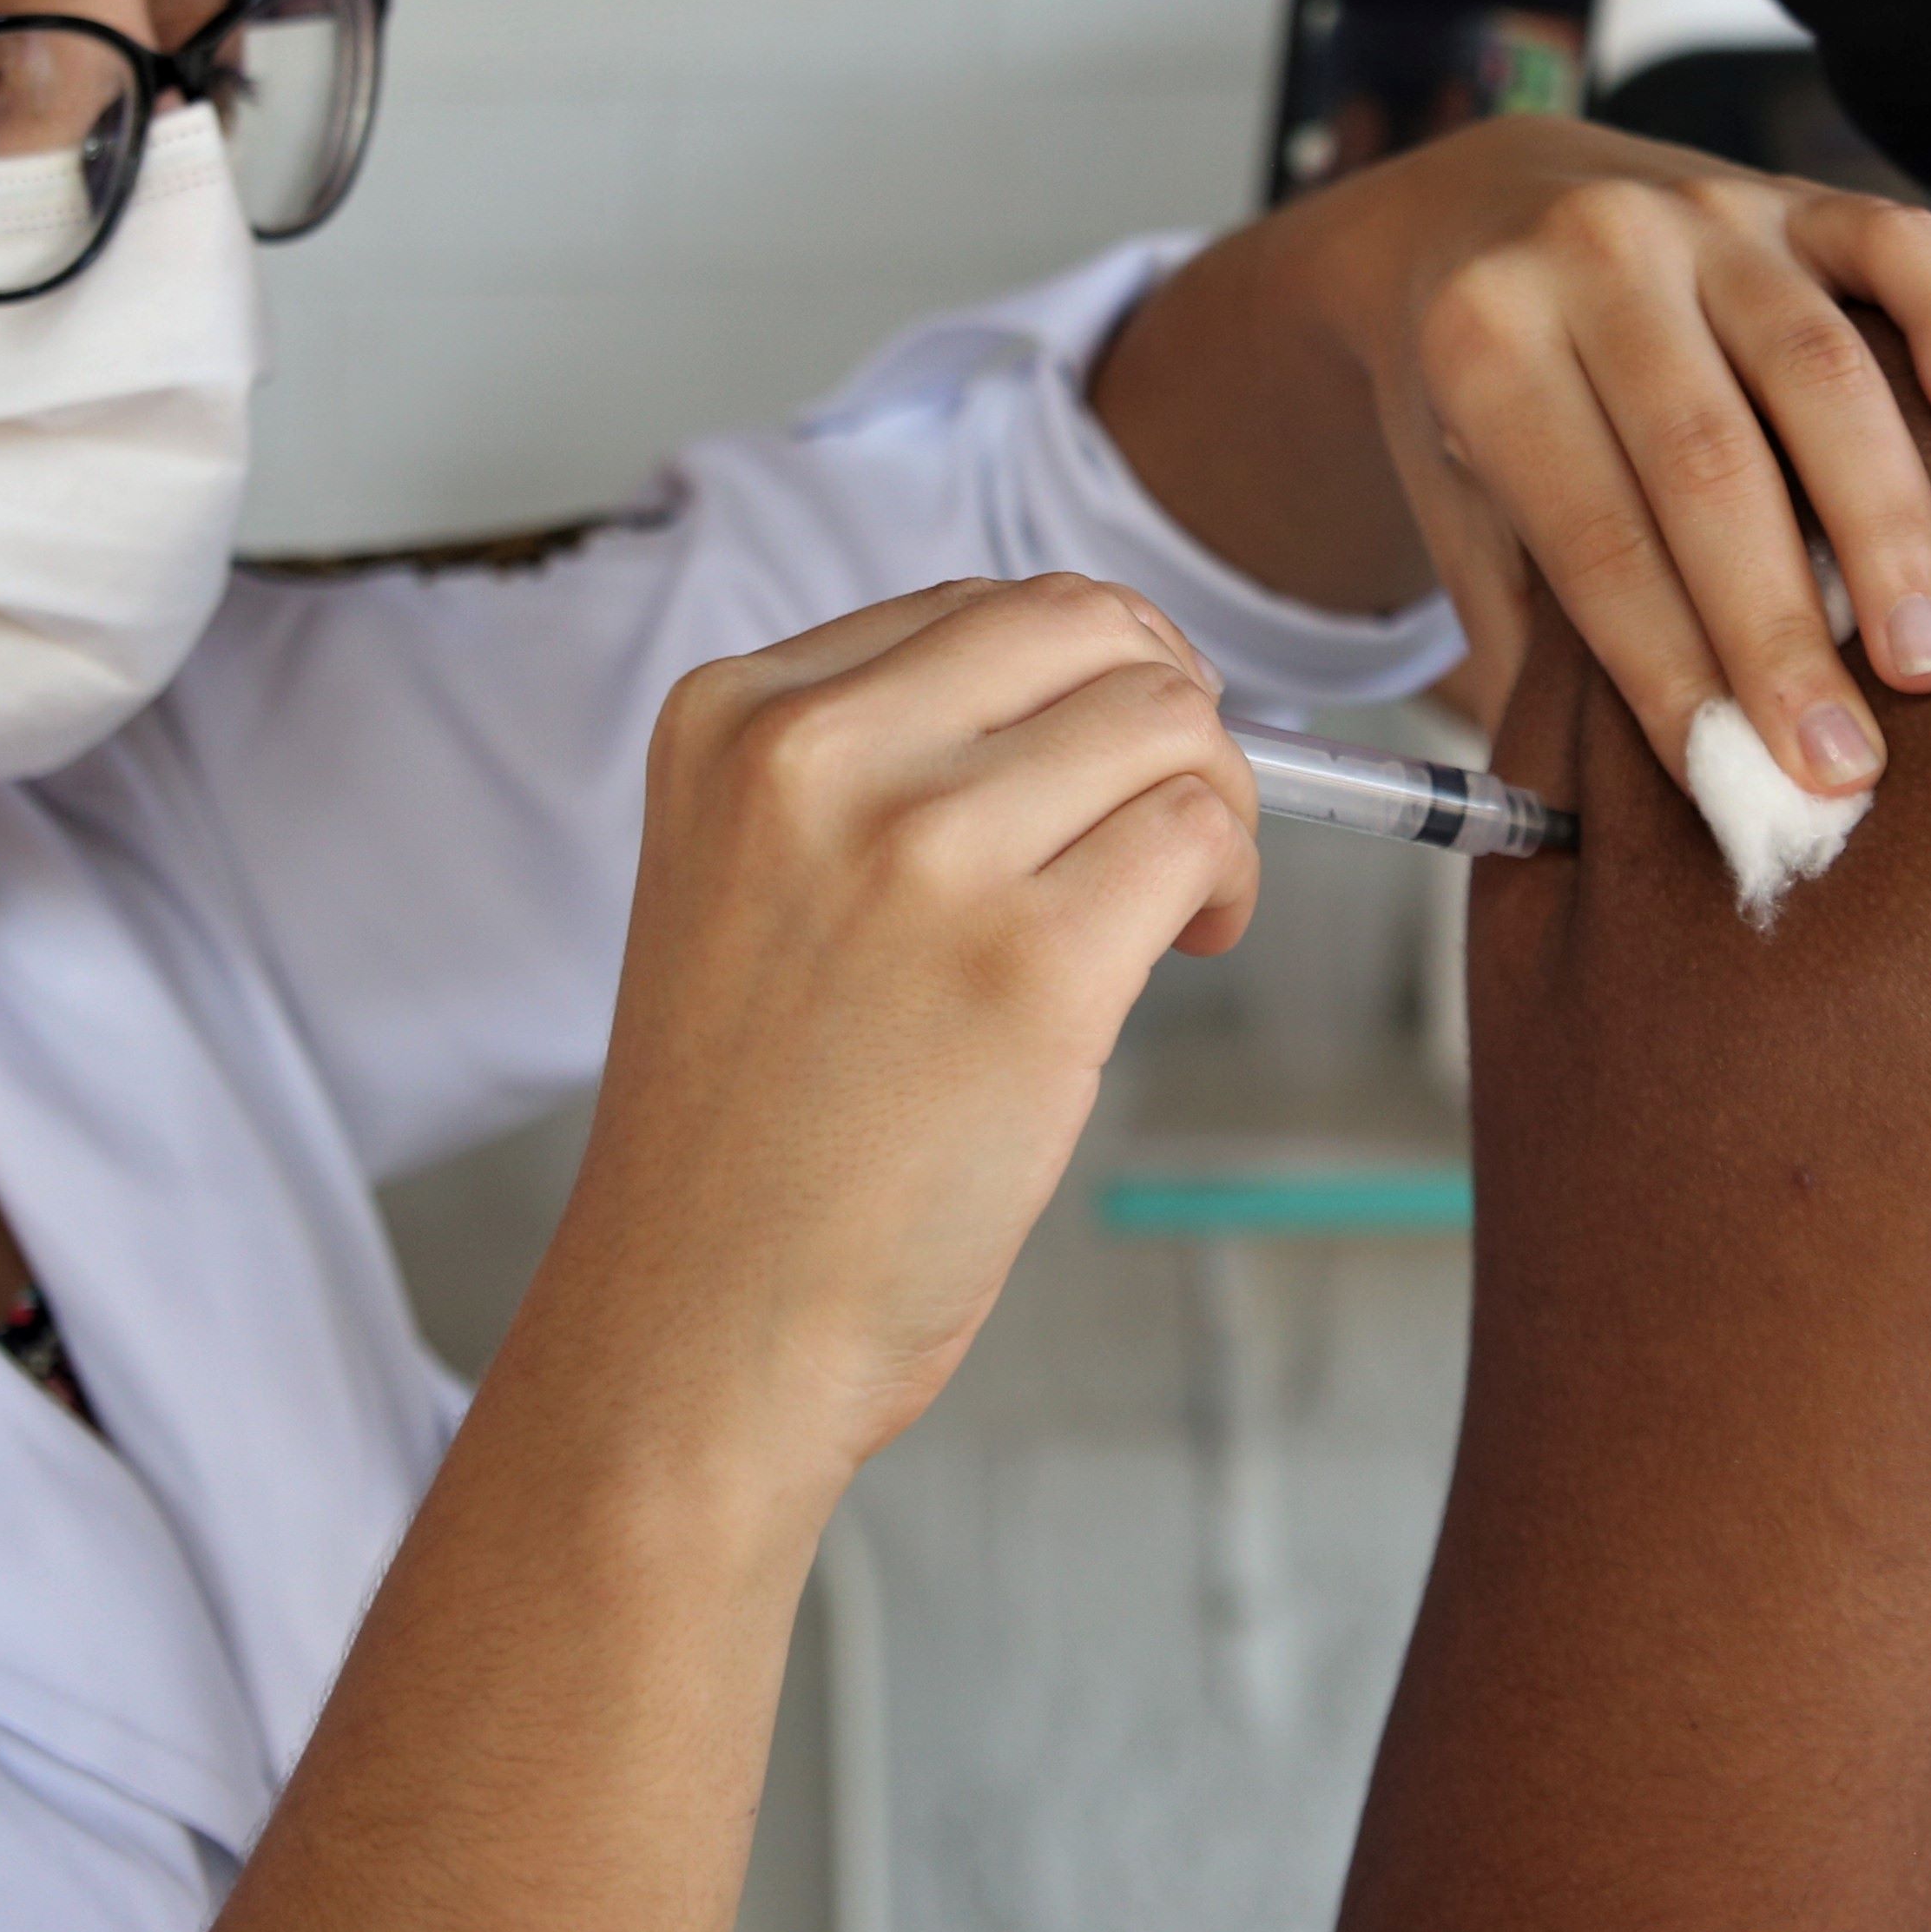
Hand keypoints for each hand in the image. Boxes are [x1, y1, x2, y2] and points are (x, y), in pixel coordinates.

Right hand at [526, 574, 1260, 1504]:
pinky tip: (1185, 945)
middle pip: (1089, 630)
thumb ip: (879, 760)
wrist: (702, 1322)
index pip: (982, 609)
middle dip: (1170, 706)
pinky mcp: (1028, 967)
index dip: (1083, 675)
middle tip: (1176, 810)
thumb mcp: (750, 874)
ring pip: (1166, 721)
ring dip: (1215, 800)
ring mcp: (922, 855)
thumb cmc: (752, 1125)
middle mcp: (815, 758)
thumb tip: (1106, 684)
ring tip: (1177, 899)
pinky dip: (1228, 880)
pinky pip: (1196, 839)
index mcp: (733, 717)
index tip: (1103, 759)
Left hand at [1317, 119, 1930, 796]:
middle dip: (1783, 629)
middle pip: (1710, 464)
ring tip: (1930, 658)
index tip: (1736, 782)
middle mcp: (1593, 259)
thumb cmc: (1479, 398)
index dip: (1669, 667)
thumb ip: (1527, 632)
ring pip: (1818, 368)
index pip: (1596, 536)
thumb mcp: (1456, 503)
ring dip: (1886, 525)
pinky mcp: (1789, 194)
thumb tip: (1597, 824)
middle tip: (1845, 764)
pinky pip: (1891, 241)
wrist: (1466, 208)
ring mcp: (1701, 213)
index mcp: (1484, 345)